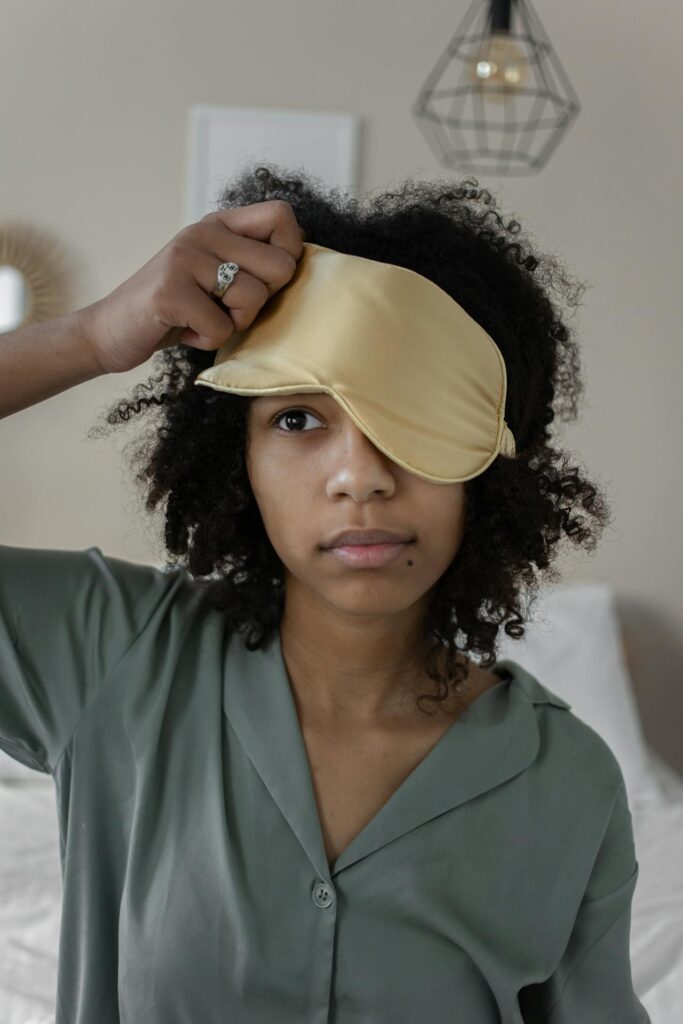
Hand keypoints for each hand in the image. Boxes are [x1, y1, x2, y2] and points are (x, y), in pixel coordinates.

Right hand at [77, 200, 306, 373]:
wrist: (110, 330)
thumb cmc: (174, 309)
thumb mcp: (213, 274)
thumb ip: (250, 261)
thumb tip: (299, 256)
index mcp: (218, 225)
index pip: (282, 215)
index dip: (289, 253)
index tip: (265, 279)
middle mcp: (202, 232)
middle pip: (280, 266)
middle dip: (262, 301)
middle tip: (228, 308)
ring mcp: (184, 258)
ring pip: (253, 300)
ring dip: (233, 324)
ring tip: (202, 319)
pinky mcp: (170, 292)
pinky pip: (222, 327)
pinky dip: (207, 341)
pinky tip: (185, 331)